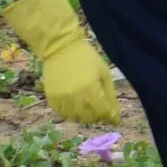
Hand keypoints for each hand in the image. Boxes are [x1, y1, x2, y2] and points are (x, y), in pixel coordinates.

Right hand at [1, 0, 120, 125]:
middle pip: (89, 118)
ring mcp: (62, 99)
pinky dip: (70, 114)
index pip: (103, 112)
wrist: (60, 47)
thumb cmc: (86, 58)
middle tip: (100, 108)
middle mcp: (75, 97)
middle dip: (98, 116)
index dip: (111, 117)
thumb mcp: (103, 73)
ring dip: (84, 116)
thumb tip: (115, 114)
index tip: (115, 118)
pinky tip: (75, 105)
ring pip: (76, 118)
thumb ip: (110, 95)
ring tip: (88, 106)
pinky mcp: (51, 98)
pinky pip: (62, 114)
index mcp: (91, 89)